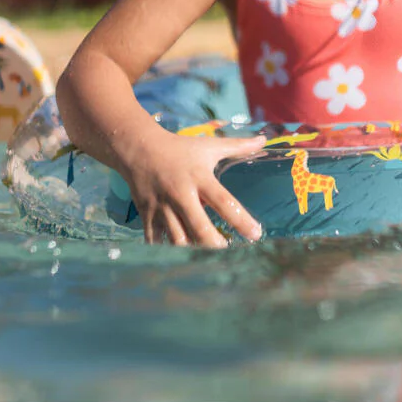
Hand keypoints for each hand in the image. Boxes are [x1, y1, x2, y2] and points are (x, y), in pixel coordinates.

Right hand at [123, 132, 266, 247]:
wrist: (138, 148)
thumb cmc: (179, 148)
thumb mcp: (209, 146)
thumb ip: (237, 146)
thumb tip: (263, 140)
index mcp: (199, 178)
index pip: (223, 201)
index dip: (241, 220)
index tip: (256, 234)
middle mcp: (181, 194)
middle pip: (199, 227)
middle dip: (215, 245)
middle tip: (230, 253)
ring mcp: (162, 207)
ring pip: (178, 238)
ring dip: (193, 252)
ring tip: (209, 259)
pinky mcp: (147, 215)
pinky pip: (155, 241)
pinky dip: (166, 253)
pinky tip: (180, 260)